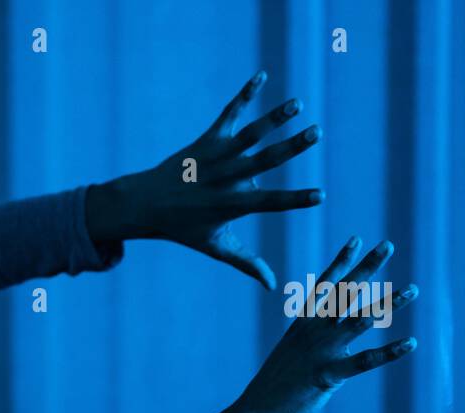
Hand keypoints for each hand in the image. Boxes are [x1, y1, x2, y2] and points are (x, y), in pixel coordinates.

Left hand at [86, 70, 322, 289]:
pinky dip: (244, 95)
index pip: (270, 203)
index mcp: (233, 205)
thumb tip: (271, 284)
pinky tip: (261, 75)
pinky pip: (228, 114)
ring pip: (248, 136)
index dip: (294, 200)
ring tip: (297, 104)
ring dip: (273, 119)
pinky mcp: (207, 140)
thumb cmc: (183, 228)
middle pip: (263, 162)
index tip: (320, 196)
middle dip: (290, 148)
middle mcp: (226, 179)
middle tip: (316, 134)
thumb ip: (246, 262)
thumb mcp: (215, 246)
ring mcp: (216, 158)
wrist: (144, 204)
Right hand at [233, 237, 418, 412]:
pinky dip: (389, 352)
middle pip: (344, 293)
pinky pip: (365, 361)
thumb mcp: (288, 362)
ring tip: (413, 290)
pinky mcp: (327, 376)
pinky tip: (410, 343)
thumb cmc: (269, 395)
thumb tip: (315, 351)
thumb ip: (305, 351)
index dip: (341, 262)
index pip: (323, 286)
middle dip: (367, 267)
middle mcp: (311, 333)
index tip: (356, 240)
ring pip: (359, 320)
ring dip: (388, 304)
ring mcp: (320, 352)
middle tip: (387, 245)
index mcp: (301, 327)